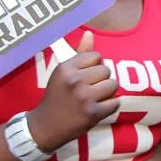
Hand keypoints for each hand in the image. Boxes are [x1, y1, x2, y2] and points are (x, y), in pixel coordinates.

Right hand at [27, 31, 118, 151]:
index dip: (94, 67)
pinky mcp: (93, 113)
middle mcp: (74, 80)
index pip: (96, 56)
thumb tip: (90, 33)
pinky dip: (109, 106)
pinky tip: (96, 109)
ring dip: (107, 93)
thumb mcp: (62, 73)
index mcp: (65, 68)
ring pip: (113, 85)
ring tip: (94, 99)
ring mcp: (84, 97)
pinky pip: (115, 102)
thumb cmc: (56, 97)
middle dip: (101, 80)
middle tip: (89, 90)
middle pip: (106, 70)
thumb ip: (79, 54)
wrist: (45, 127)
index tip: (85, 77)